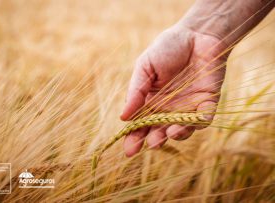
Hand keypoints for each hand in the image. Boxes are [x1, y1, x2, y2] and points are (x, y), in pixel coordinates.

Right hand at [120, 25, 227, 156]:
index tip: (129, 150)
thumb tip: (123, 118)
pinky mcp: (207, 102)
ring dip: (177, 134)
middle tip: (152, 144)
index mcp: (151, 101)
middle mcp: (168, 108)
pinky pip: (204, 118)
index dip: (134, 138)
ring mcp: (188, 107)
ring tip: (170, 133)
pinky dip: (200, 122)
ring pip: (183, 129)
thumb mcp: (145, 67)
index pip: (141, 124)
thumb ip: (136, 92)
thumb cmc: (167, 48)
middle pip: (160, 131)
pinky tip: (193, 120)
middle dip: (155, 141)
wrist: (196, 33)